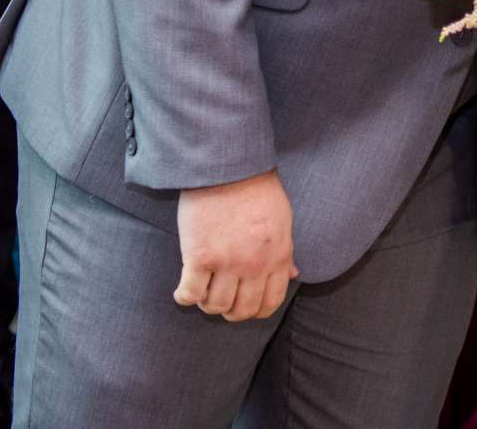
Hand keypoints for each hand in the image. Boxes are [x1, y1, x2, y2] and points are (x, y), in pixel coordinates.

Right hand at [176, 171, 296, 321]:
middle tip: (220, 300)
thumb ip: (285, 252)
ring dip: (207, 304)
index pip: (270, 302)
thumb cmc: (256, 188)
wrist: (228, 165)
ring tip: (202, 291)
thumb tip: (293, 275)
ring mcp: (228, 263)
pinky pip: (191, 294)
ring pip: (215, 306)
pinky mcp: (200, 257)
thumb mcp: (282, 220)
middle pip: (241, 310)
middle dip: (230, 311)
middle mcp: (255, 265)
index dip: (255, 311)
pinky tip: (183, 291)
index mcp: (278, 256)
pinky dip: (184, 297)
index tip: (244, 305)